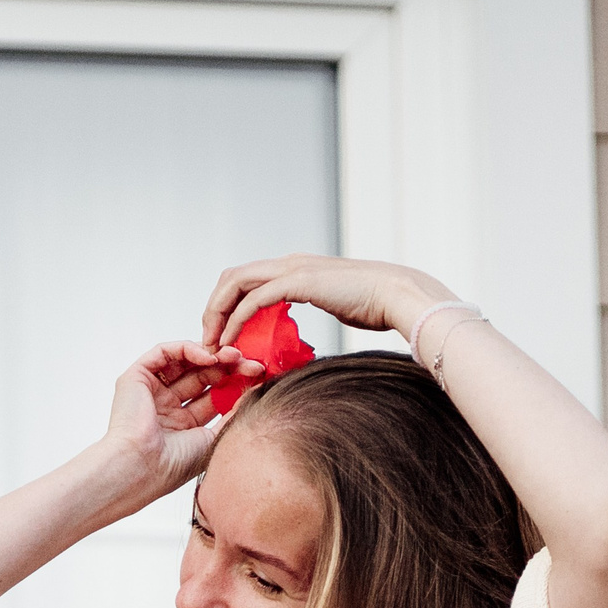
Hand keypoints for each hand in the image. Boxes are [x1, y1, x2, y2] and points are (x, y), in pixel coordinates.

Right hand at [96, 340, 263, 506]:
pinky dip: (187, 349)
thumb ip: (234, 414)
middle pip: (201, 375)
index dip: (234, 383)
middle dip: (228, 366)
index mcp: (182, 425)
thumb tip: (256, 392)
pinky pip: (163, 352)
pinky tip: (209, 356)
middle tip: (251, 362)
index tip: (257, 376)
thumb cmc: (173, 465)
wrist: (142, 468)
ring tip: (233, 356)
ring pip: (184, 361)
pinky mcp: (136, 378)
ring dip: (211, 355)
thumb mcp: (215, 438)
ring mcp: (150, 391)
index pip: (212, 394)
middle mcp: (166, 407)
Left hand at [201, 254, 455, 349]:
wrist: (399, 296)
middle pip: (232, 277)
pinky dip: (237, 321)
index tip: (221, 336)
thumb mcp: (335, 307)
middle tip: (207, 340)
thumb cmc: (376, 307)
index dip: (227, 305)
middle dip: (213, 308)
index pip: (246, 279)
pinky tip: (232, 342)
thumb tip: (301, 336)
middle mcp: (289, 263)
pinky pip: (254, 300)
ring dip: (217, 314)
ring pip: (235, 283)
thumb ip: (313, 311)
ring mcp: (293, 269)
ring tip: (212, 344)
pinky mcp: (298, 281)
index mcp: (295, 268)